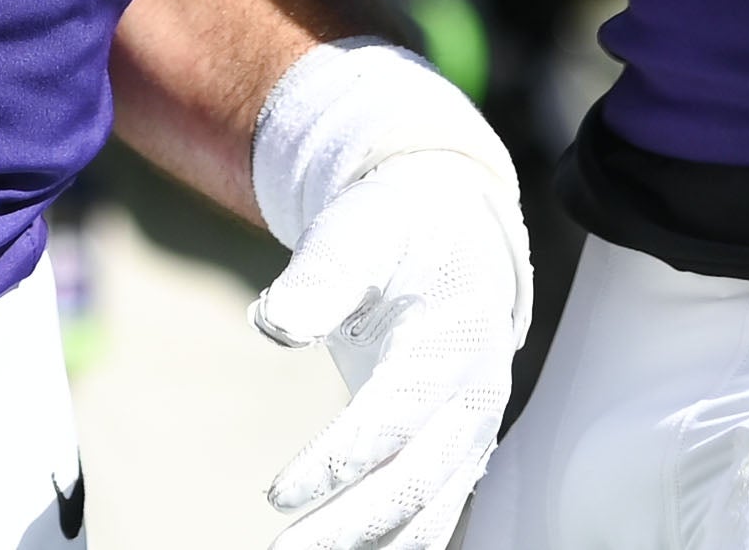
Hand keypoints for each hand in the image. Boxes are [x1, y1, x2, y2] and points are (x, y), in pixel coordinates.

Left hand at [252, 140, 531, 549]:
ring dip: (373, 544)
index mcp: (455, 336)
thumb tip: (272, 323)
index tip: (278, 492)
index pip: (397, 413)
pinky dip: (395, 542)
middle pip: (416, 480)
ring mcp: (473, 428)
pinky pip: (433, 510)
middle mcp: (475, 393)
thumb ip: (321, 273)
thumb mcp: (360, 229)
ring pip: (429, 508)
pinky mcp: (459, 449)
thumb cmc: (398, 229)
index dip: (340, 457)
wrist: (456, 233)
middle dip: (350, 524)